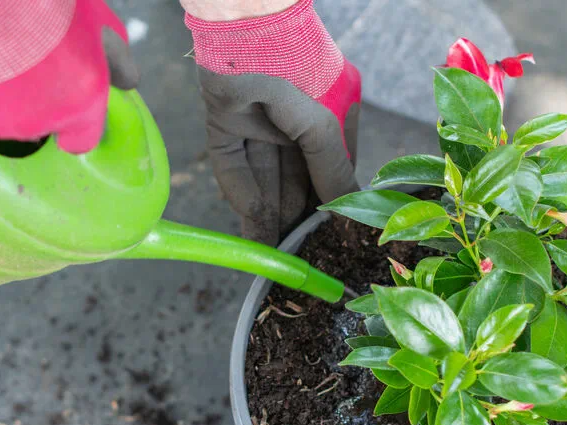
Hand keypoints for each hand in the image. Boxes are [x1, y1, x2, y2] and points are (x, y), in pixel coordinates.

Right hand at [0, 0, 137, 153]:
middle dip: (32, 98)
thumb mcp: (96, 20)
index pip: (82, 140)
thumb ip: (115, 60)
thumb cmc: (42, 0)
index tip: (64, 100)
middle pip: (36, 124)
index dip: (75, 121)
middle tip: (21, 55)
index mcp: (80, 104)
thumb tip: (127, 82)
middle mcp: (35, 123)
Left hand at [185, 0, 361, 244]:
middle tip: (294, 254)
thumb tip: (344, 211)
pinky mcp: (223, 121)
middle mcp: (293, 120)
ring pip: (263, 175)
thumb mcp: (323, 126)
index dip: (324, 204)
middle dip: (292, 214)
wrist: (244, 27)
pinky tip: (252, 222)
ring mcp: (258, 121)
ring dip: (267, 212)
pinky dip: (242, 193)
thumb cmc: (297, 69)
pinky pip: (233, 164)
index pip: (328, 169)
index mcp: (327, 114)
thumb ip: (332, 170)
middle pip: (293, 177)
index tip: (325, 239)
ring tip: (270, 251)